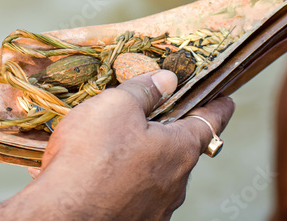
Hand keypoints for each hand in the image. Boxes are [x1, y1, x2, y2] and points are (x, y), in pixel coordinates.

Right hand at [0, 70, 234, 220]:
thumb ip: (144, 90)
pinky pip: (136, 194)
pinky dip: (126, 181)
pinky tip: (101, 175)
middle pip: (181, 150)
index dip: (218, 107)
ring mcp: (157, 209)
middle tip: (151, 119)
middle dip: (170, 133)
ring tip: (115, 148)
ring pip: (158, 175)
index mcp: (179, 149)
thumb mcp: (115, 106)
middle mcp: (176, 183)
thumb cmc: (90, 156)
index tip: (226, 99)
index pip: (211, 122)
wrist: (61, 214)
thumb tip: (168, 79)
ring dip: (146, 160)